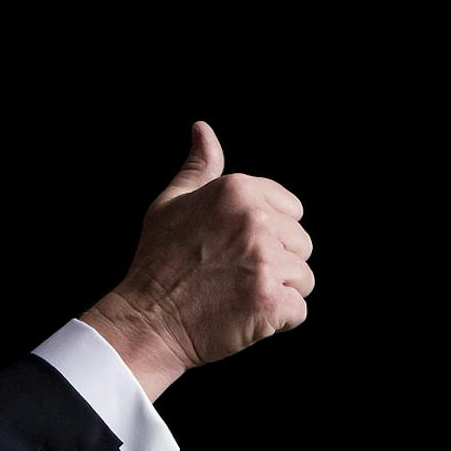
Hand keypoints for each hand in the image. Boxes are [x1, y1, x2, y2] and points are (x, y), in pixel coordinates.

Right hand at [88, 121, 315, 378]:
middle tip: (235, 276)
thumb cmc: (158, 263)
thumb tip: (202, 130)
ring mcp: (265, 261)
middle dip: (277, 263)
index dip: (270, 234)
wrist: (148, 321)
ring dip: (278, 292)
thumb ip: (199, 167)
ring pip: (303, 278)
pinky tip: (245, 316)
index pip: (293, 211)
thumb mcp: (171, 203)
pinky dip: (277, 320)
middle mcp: (256, 220)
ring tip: (239, 296)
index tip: (238, 250)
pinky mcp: (271, 301)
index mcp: (238, 190)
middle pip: (302, 244)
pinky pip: (298, 311)